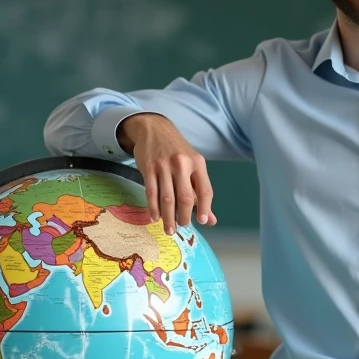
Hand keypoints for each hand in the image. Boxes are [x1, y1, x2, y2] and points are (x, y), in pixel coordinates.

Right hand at [118, 114, 216, 235]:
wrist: (154, 129)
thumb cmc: (177, 151)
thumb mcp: (193, 165)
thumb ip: (200, 192)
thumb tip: (210, 220)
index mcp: (197, 163)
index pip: (205, 190)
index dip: (206, 208)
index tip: (203, 222)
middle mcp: (182, 164)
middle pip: (185, 198)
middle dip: (184, 217)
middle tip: (182, 226)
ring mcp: (164, 166)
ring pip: (167, 198)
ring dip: (168, 218)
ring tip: (170, 230)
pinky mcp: (148, 168)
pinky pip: (151, 193)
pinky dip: (153, 208)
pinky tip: (156, 217)